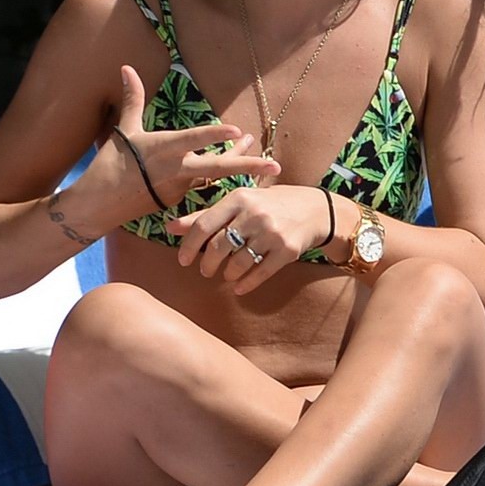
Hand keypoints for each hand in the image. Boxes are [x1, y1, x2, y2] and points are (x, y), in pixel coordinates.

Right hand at [91, 65, 277, 220]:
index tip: (236, 130)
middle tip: (276, 166)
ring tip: (266, 161)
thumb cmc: (111, 163)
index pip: (193, 140)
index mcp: (163, 149)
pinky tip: (239, 169)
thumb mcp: (125, 130)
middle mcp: (176, 169)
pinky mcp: (179, 199)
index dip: (214, 135)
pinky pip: (203, 185)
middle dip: (249, 166)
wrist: (99, 205)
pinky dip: (220, 177)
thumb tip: (126, 67)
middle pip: (218, 168)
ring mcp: (180, 187)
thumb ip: (133, 98)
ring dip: (240, 166)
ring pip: (216, 175)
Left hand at [167, 183, 332, 294]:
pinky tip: (239, 287)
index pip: (203, 224)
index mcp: (239, 198)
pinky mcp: (287, 250)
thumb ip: (205, 215)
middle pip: (218, 246)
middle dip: (207, 264)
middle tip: (205, 271)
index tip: (182, 260)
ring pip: (238, 263)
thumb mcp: (239, 203)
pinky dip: (245, 284)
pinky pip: (260, 274)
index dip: (189, 246)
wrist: (315, 208)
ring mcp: (272, 233)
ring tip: (226, 274)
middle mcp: (254, 214)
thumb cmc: (269, 204)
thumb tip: (170, 227)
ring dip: (227, 274)